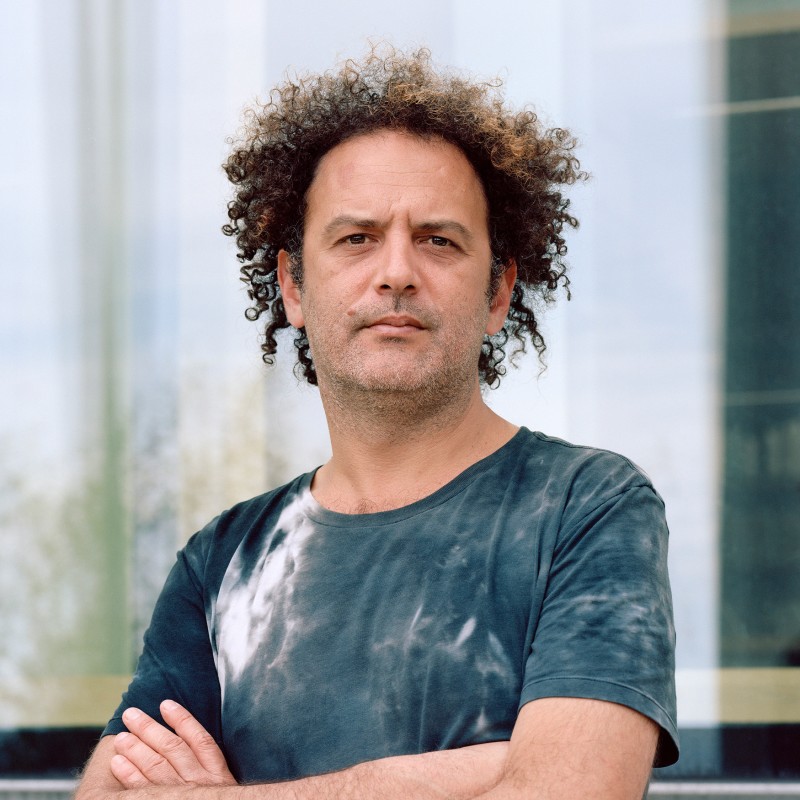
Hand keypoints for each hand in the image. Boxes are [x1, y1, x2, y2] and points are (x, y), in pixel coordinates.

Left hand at [111, 700, 236, 789]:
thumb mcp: (223, 788)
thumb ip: (208, 770)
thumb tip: (185, 745)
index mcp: (217, 773)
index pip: (199, 738)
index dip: (182, 719)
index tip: (165, 704)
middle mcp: (201, 782)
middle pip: (172, 748)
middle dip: (149, 729)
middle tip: (131, 714)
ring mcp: (184, 794)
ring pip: (156, 765)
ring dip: (136, 748)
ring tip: (120, 736)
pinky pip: (145, 789)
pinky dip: (130, 774)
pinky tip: (118, 763)